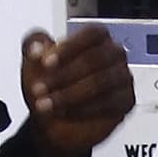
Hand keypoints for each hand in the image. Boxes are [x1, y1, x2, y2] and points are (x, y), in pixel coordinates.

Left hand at [19, 25, 135, 156]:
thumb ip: (32, 45)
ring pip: (102, 82)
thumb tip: (38, 46)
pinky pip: (109, 103)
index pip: (92, 34)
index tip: (46, 63)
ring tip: (47, 104)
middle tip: (41, 88)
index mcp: (96, 38)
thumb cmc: (49, 87)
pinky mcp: (125, 101)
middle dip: (64, 76)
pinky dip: (83, 109)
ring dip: (70, 95)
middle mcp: (113, 54)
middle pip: (96, 58)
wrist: (52, 122)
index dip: (69, 48)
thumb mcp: (32, 63)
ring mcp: (122, 78)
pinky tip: (66, 112)